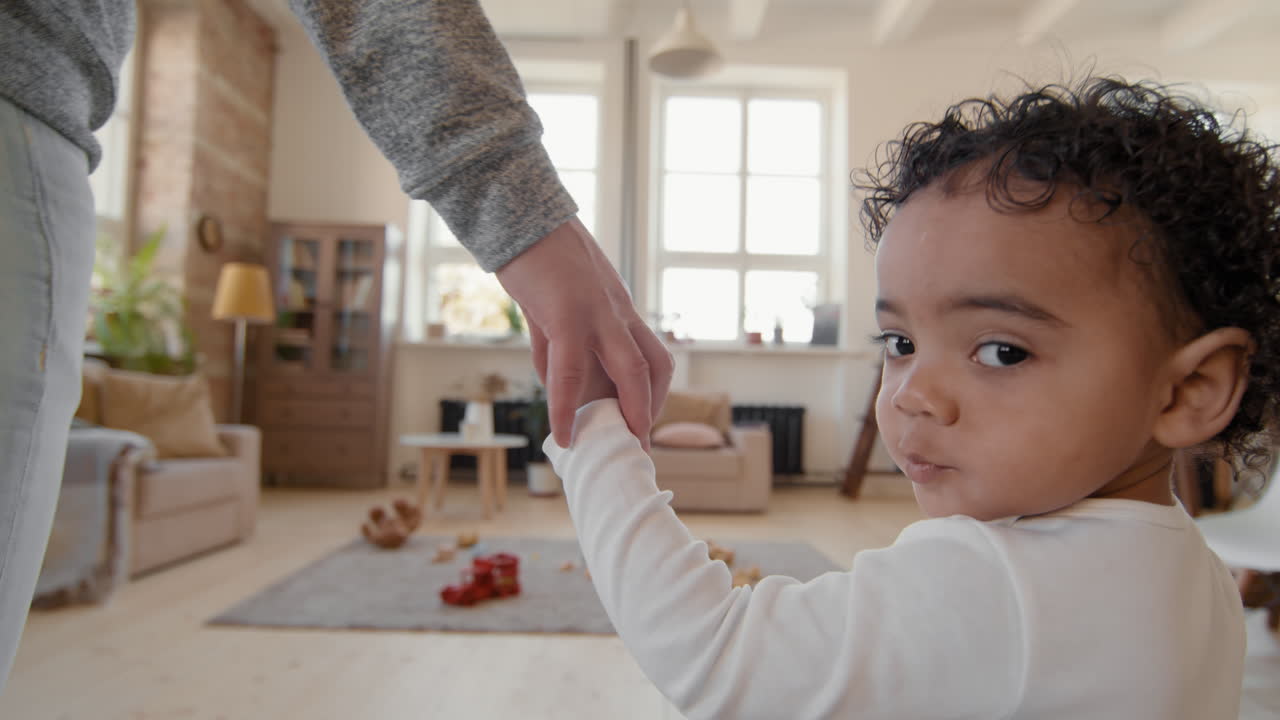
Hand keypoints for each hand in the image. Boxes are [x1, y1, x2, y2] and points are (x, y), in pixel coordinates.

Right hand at [496, 217, 672, 449]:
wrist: (516, 212)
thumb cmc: (532, 255)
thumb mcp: (551, 302)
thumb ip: (554, 342)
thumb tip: (552, 381)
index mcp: (616, 307)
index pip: (649, 354)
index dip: (651, 393)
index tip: (640, 424)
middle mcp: (617, 310)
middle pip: (655, 364)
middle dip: (650, 409)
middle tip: (640, 445)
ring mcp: (598, 311)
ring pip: (631, 370)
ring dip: (630, 414)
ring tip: (619, 448)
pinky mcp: (568, 313)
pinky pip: (572, 370)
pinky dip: (567, 407)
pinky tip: (562, 434)